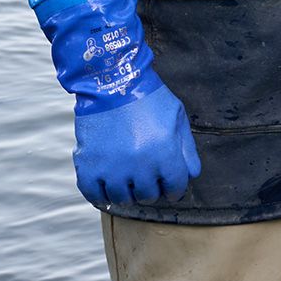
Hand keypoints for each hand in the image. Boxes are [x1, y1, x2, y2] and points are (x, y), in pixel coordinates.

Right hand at [72, 80, 201, 204]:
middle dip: (151, 188)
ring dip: (127, 191)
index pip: (175, 187)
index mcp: (165, 153)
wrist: (112, 82)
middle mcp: (140, 166)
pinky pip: (95, 196)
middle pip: (148, 195)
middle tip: (147, 178)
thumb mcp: (177, 117)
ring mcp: (112, 169)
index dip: (174, 188)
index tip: (169, 185)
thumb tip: (191, 175)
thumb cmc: (148, 98)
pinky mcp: (89, 167)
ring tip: (128, 178)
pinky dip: (101, 195)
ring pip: (122, 198)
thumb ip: (187, 149)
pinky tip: (107, 187)